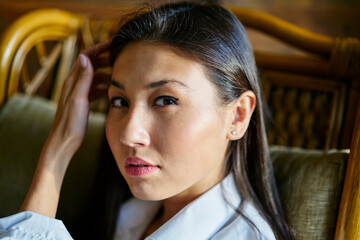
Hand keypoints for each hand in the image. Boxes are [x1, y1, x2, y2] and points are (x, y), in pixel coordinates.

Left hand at [44, 40, 110, 168]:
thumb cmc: (70, 123)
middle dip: (106, 59)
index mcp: (72, 81)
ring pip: (95, 77)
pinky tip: (114, 91)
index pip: (85, 56)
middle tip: (122, 59)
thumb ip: (83, 79)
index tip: (113, 44)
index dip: (99, 48)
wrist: (64, 141)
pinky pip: (95, 89)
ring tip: (121, 75)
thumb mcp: (78, 99)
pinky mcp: (83, 101)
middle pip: (91, 65)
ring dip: (107, 74)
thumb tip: (85, 57)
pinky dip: (105, 87)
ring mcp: (79, 93)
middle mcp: (74, 84)